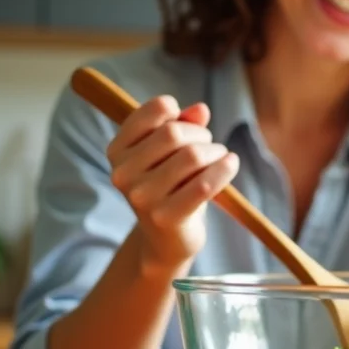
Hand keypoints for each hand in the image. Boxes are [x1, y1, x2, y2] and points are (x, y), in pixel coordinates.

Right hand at [106, 95, 238, 272]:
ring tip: (221, 158)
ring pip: (192, 156)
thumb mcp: (171, 153)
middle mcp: (122, 173)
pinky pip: (204, 185)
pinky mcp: (166, 217)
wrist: (168, 238)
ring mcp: (142, 198)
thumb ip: (183, 125)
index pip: (152, 112)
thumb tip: (201, 110)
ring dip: (215, 151)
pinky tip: (231, 164)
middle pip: (174, 133)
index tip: (188, 123)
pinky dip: (224, 170)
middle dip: (201, 135)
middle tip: (210, 146)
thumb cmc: (171, 186)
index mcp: (117, 150)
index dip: (177, 111)